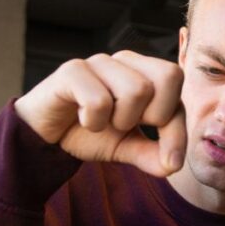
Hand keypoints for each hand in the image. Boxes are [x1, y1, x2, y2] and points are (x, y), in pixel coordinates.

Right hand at [14, 51, 185, 176]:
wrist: (45, 136)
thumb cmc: (89, 133)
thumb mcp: (127, 148)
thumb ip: (153, 155)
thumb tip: (174, 165)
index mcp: (145, 72)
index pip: (179, 87)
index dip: (177, 129)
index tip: (169, 160)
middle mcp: (126, 61)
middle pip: (169, 76)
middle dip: (154, 116)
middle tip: (127, 126)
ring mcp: (98, 62)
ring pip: (137, 90)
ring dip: (119, 121)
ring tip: (101, 123)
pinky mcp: (72, 71)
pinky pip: (100, 100)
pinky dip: (93, 122)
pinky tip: (82, 120)